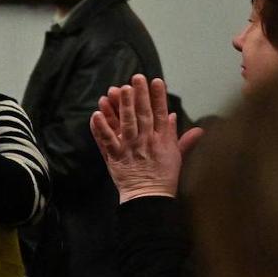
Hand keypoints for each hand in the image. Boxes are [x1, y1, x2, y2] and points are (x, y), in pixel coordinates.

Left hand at [89, 75, 204, 202]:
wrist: (149, 199)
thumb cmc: (164, 177)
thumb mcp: (176, 156)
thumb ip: (180, 137)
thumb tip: (175, 116)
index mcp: (162, 140)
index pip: (160, 114)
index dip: (158, 97)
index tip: (156, 81)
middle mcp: (146, 141)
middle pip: (142, 114)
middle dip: (139, 95)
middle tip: (135, 77)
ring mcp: (129, 148)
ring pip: (125, 124)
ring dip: (121, 106)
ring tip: (117, 89)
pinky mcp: (115, 156)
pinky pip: (106, 140)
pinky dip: (101, 128)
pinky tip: (96, 114)